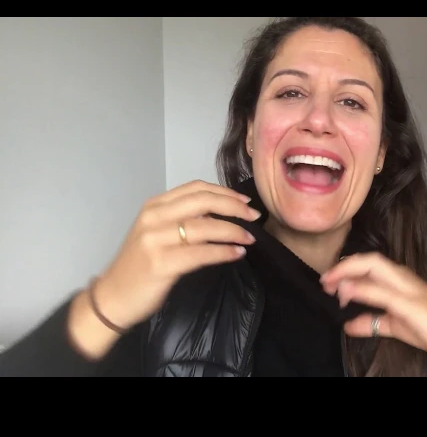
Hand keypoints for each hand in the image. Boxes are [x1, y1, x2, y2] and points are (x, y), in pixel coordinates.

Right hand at [90, 180, 260, 330]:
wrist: (113, 297)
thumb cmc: (139, 266)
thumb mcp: (157, 233)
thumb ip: (182, 218)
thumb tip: (220, 213)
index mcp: (154, 206)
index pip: (195, 188)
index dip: (224, 192)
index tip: (245, 201)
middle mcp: (153, 217)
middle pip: (203, 202)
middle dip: (234, 207)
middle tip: (254, 216)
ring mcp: (155, 240)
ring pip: (204, 227)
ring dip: (233, 231)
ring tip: (250, 238)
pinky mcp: (161, 263)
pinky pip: (201, 253)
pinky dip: (223, 252)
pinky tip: (237, 254)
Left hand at [320, 252, 426, 376]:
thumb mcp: (397, 326)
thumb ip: (373, 322)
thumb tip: (348, 325)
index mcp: (401, 281)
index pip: (370, 264)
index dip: (347, 268)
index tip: (328, 281)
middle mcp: (404, 279)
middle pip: (370, 260)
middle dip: (344, 266)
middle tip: (324, 280)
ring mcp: (410, 290)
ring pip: (375, 269)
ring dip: (348, 275)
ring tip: (330, 285)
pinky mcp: (415, 306)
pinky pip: (385, 294)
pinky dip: (364, 291)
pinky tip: (349, 295)